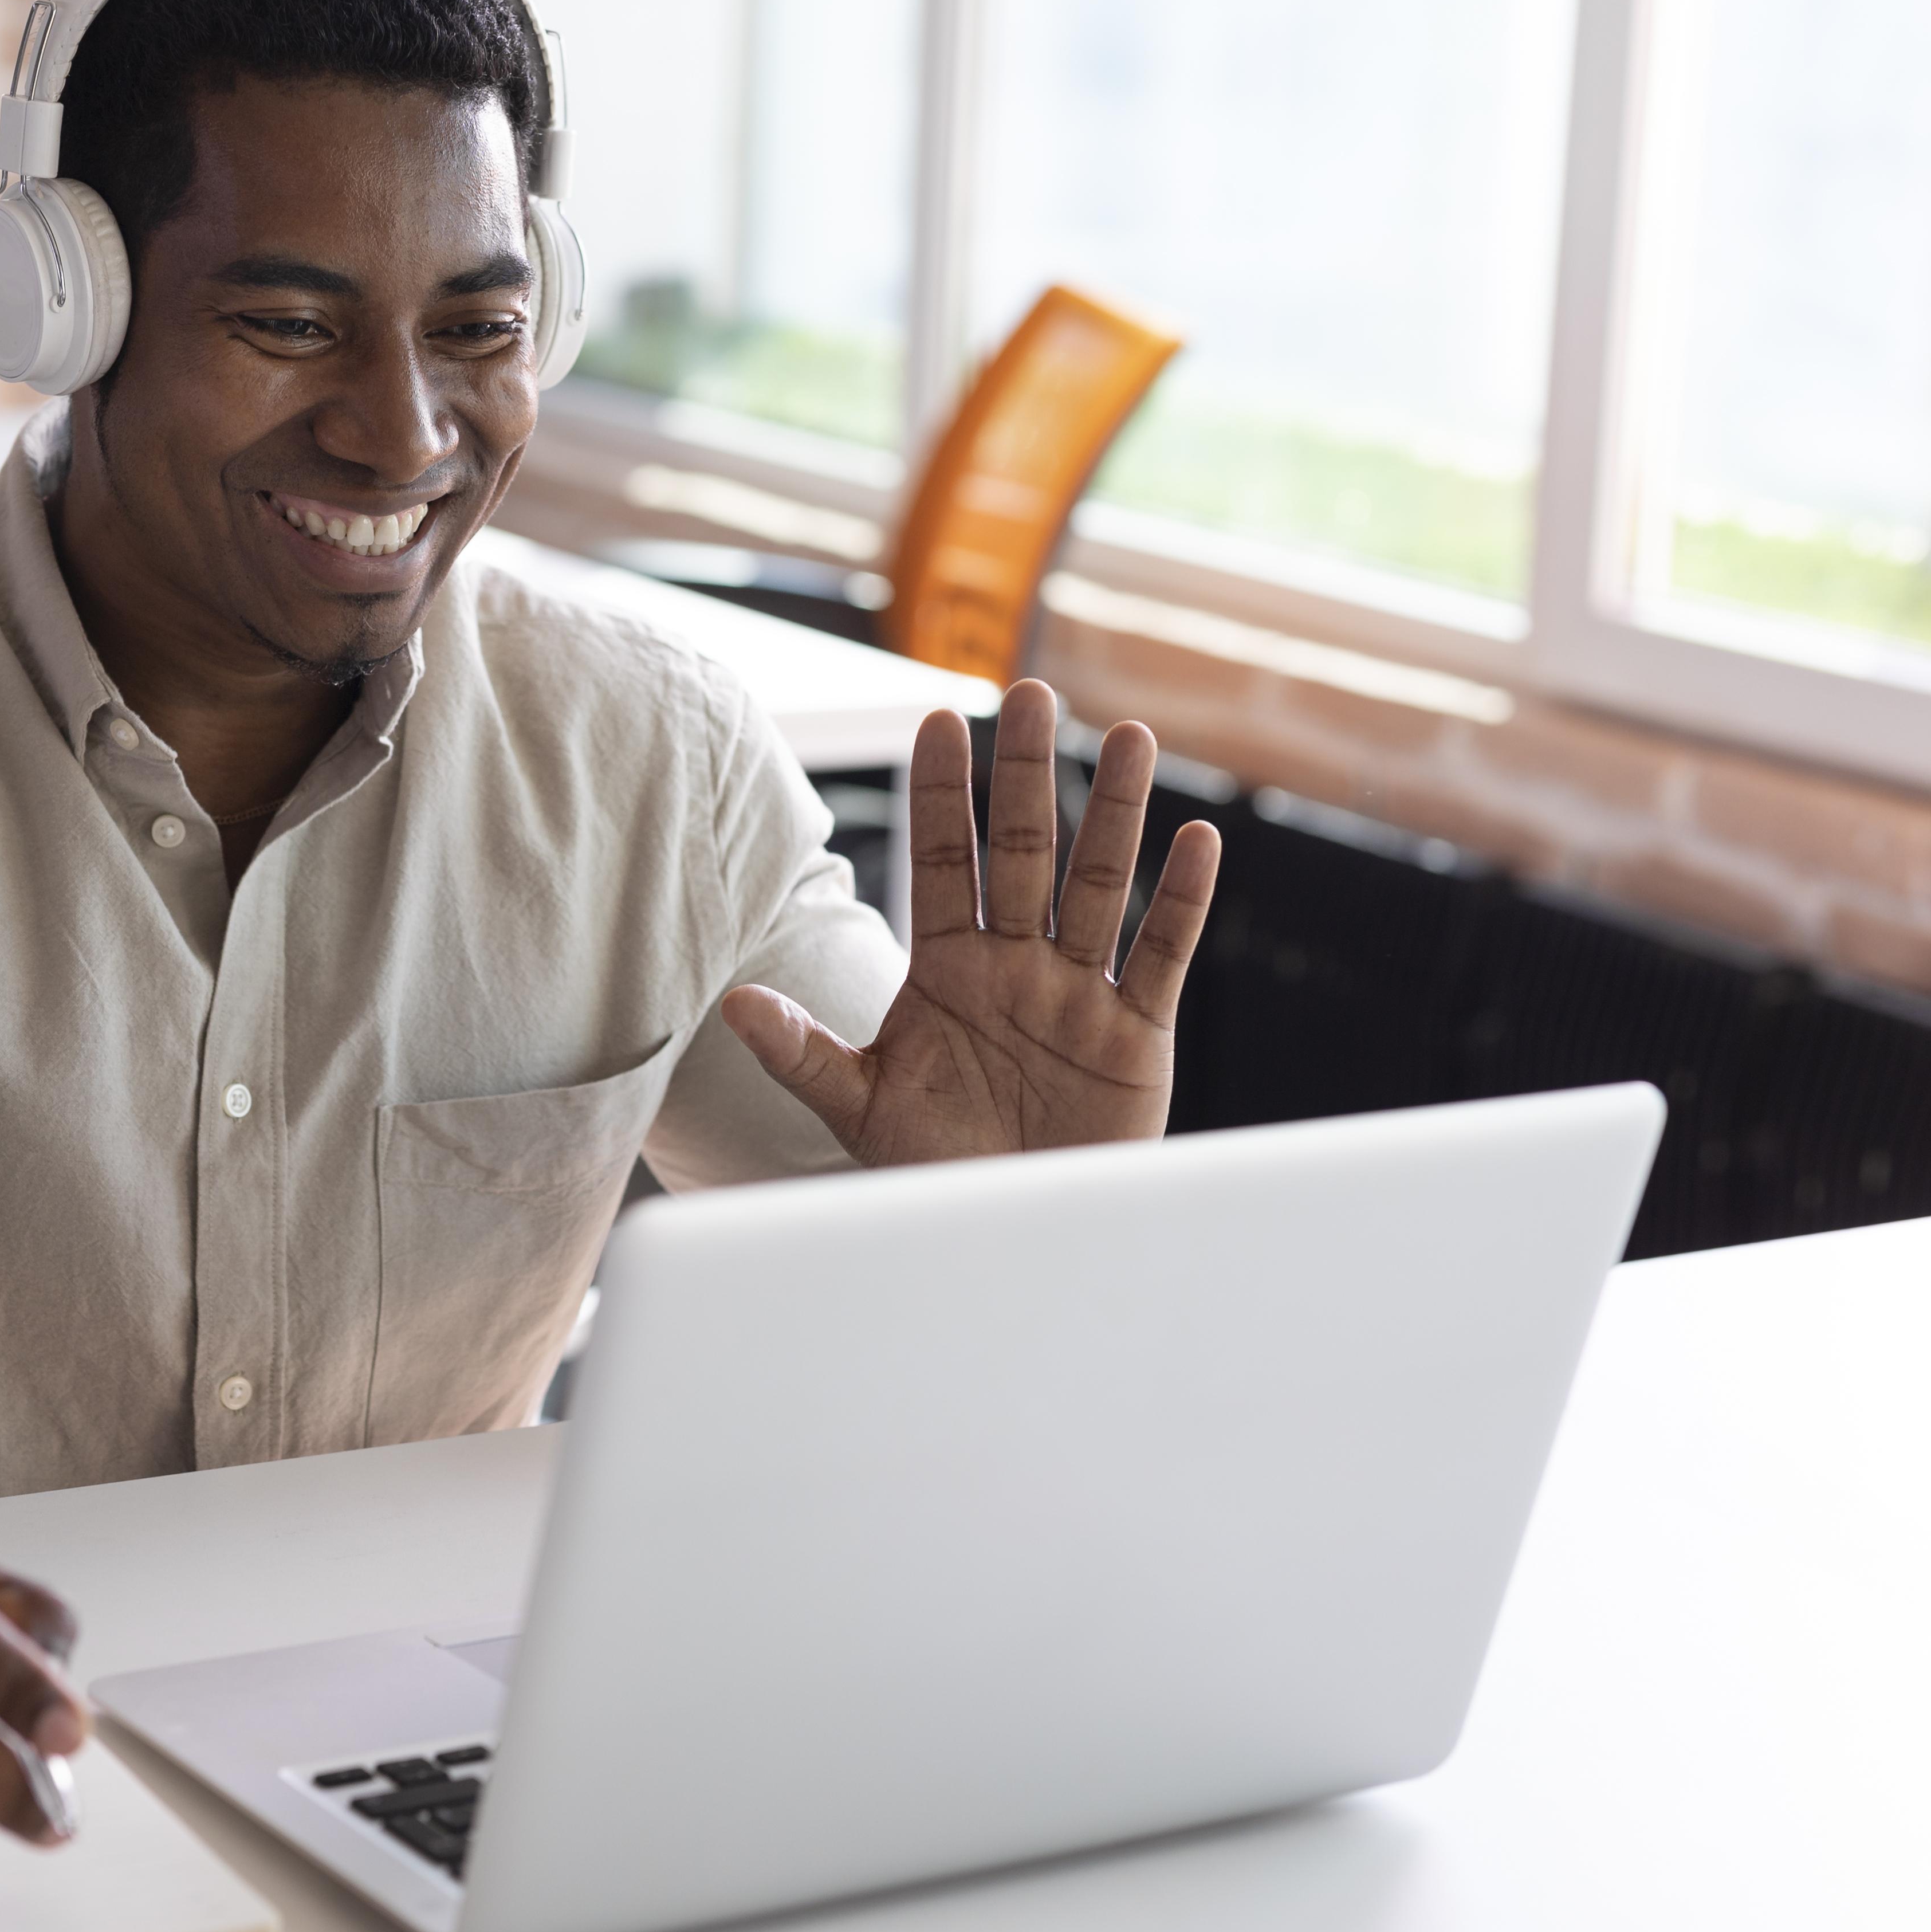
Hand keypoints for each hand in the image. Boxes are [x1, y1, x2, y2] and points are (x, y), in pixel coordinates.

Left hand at [723, 680, 1220, 1166]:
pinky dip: (1182, 902)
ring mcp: (1077, 994)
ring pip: (1099, 885)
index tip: (938, 720)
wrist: (1006, 1238)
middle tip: (1033, 693)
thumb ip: (803, 1055)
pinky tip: (1198, 839)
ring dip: (1116, 813)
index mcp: (946, 971)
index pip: (942, 862)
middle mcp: (1014, 966)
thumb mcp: (861, 1110)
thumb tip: (732, 1005)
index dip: (942, 795)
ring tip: (1130, 736)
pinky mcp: (1134, 1034)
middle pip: (1024, 852)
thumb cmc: (931, 1171)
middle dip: (1027, 775)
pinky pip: (1161, 955)